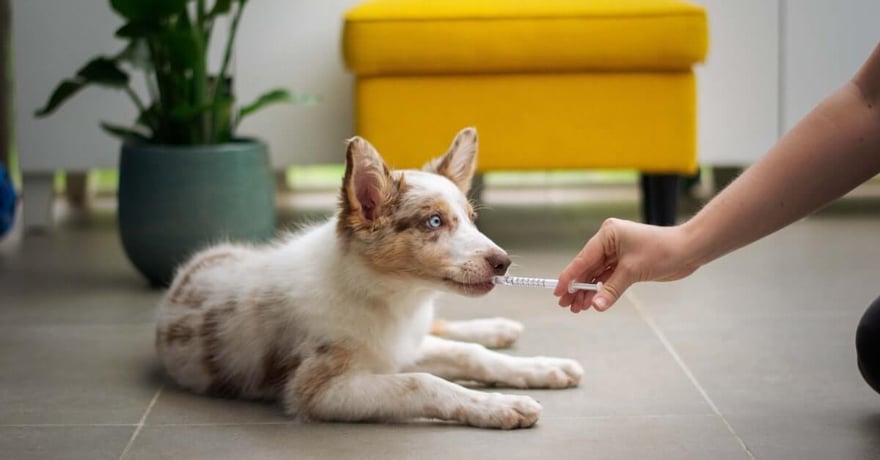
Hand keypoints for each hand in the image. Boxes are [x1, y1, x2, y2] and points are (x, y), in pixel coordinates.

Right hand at [554, 218, 698, 312]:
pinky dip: (601, 289)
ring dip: (588, 291)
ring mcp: (617, 252)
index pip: (583, 258)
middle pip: (587, 267)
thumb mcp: (633, 271)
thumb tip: (596, 306)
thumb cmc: (662, 251)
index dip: (569, 277)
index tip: (558, 292)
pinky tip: (593, 302)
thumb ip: (612, 289)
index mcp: (608, 234)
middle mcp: (609, 241)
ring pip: (597, 274)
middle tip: (566, 305)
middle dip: (577, 287)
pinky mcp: (626, 262)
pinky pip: (608, 277)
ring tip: (578, 309)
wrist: (688, 250)